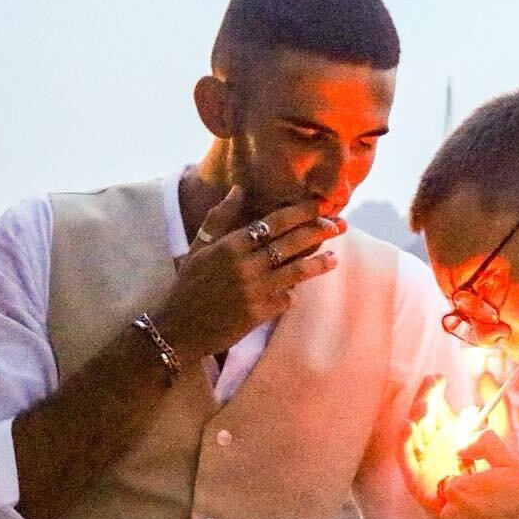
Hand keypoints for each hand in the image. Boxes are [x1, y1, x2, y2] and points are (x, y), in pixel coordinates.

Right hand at [153, 187, 343, 362]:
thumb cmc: (189, 285)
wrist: (179, 328)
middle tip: (339, 225)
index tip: (319, 205)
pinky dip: (293, 293)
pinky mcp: (259, 313)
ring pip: (295, 271)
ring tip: (335, 258)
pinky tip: (299, 288)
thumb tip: (239, 189)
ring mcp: (254, 290)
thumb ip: (220, 217)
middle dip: (318, 231)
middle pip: (290, 243)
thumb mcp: (198, 248)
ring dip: (318, 263)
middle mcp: (244, 265)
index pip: (272, 223)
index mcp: (229, 245)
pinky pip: (286, 298)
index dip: (299, 212)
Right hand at [402, 368, 518, 511]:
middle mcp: (436, 450)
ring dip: (414, 418)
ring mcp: (427, 466)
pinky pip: (407, 463)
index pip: (436, 409)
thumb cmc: (508, 482)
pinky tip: (409, 425)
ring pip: (413, 437)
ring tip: (424, 404)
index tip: (440, 377)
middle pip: (422, 419)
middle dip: (424, 399)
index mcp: (452, 436)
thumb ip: (498, 407)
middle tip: (431, 384)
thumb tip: (486, 375)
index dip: (434, 392)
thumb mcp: (504, 437)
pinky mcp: (420, 485)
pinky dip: (404, 444)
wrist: (514, 518)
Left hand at [435, 429, 518, 518]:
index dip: (474, 485)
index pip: (454, 483)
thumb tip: (462, 449)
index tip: (491, 490)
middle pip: (452, 506)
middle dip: (470, 504)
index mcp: (457, 490)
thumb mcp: (510, 464)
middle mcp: (450, 517)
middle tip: (498, 506)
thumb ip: (484, 445)